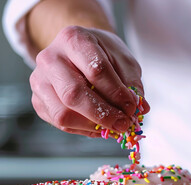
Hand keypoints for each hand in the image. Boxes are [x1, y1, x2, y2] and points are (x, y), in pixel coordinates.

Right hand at [30, 26, 149, 137]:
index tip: (133, 107)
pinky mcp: (38, 100)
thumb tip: (141, 108)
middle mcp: (50, 58)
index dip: (116, 93)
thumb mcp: (123, 60)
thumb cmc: (104, 54)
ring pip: (63, 113)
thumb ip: (132, 83)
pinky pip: (59, 122)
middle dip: (104, 114)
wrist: (80, 51)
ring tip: (115, 127)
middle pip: (74, 94)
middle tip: (124, 124)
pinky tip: (101, 127)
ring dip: (93, 126)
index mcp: (73, 39)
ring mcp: (40, 80)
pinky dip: (84, 129)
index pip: (95, 70)